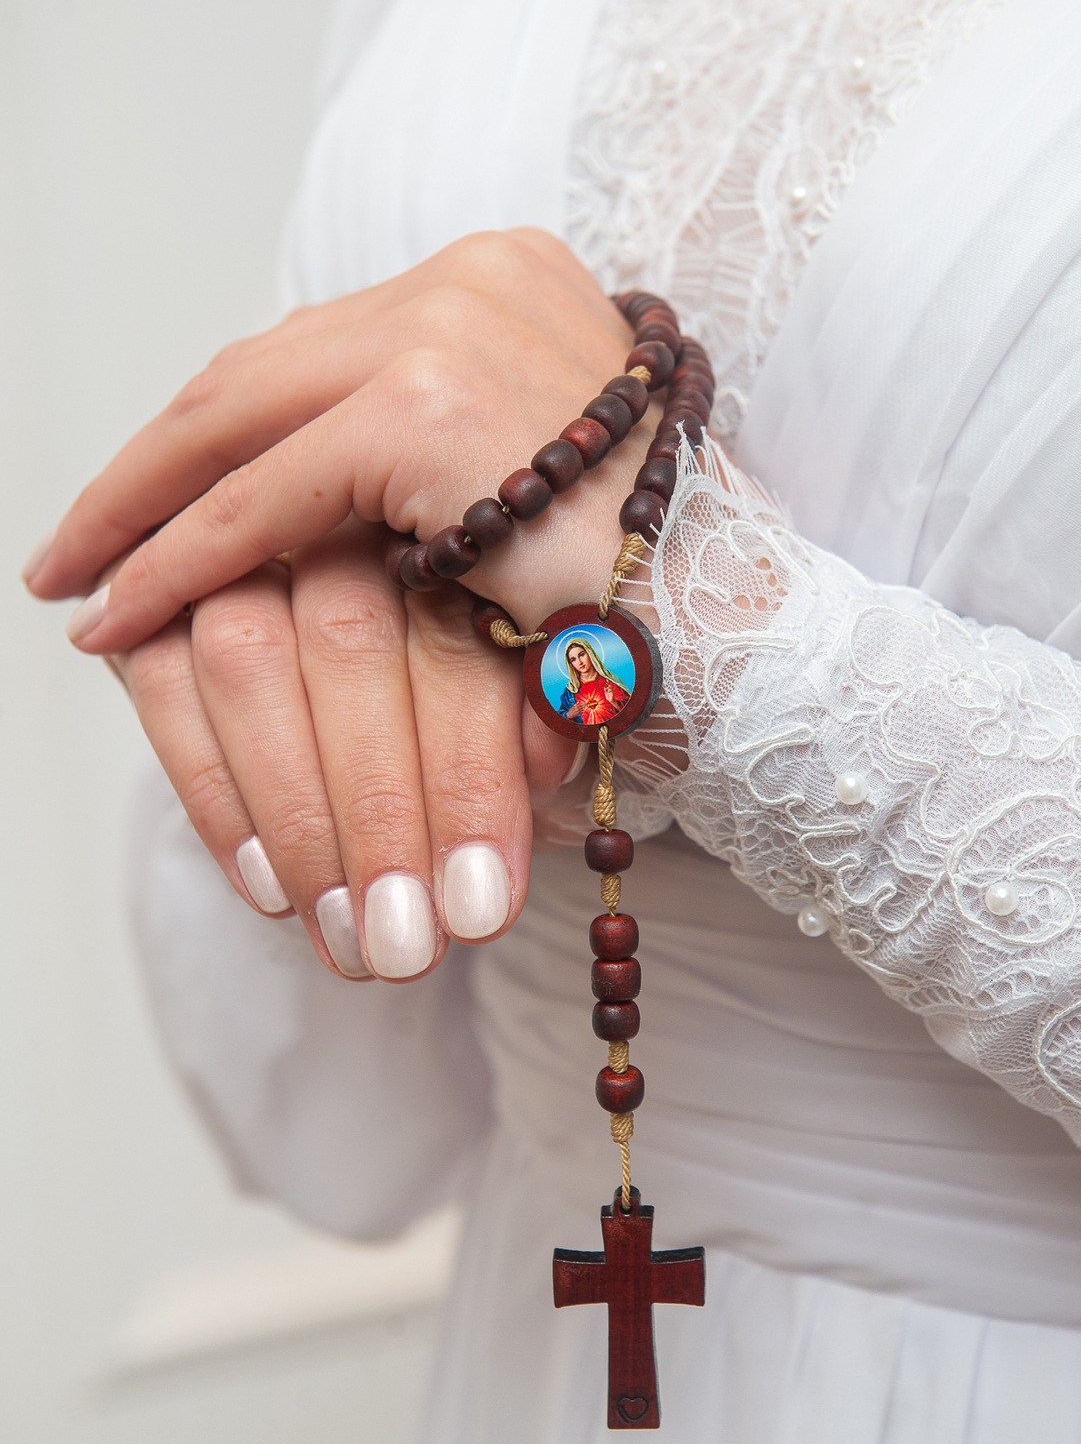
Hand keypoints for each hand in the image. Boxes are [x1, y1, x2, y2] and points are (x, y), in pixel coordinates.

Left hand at [26, 230, 656, 652]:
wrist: (738, 619)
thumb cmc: (639, 575)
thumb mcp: (520, 475)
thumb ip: (425, 442)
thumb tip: (304, 486)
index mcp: (497, 279)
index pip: (316, 351)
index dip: (214, 432)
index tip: (147, 497)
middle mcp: (467, 276)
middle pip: (259, 367)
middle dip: (147, 466)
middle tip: (69, 550)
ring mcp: (447, 328)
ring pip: (241, 416)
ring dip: (141, 507)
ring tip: (78, 583)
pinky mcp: (425, 406)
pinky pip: (267, 494)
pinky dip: (183, 556)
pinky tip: (125, 612)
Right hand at [112, 517, 584, 979]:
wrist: (383, 627)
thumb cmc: (498, 658)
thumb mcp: (547, 674)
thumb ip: (543, 706)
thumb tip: (546, 770)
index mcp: (457, 501)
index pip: (458, 644)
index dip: (466, 780)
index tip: (480, 910)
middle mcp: (345, 494)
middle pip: (350, 645)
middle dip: (376, 812)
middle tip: (404, 949)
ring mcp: (245, 536)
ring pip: (251, 658)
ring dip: (295, 815)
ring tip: (342, 939)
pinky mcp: (169, 595)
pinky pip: (170, 683)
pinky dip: (215, 790)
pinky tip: (264, 888)